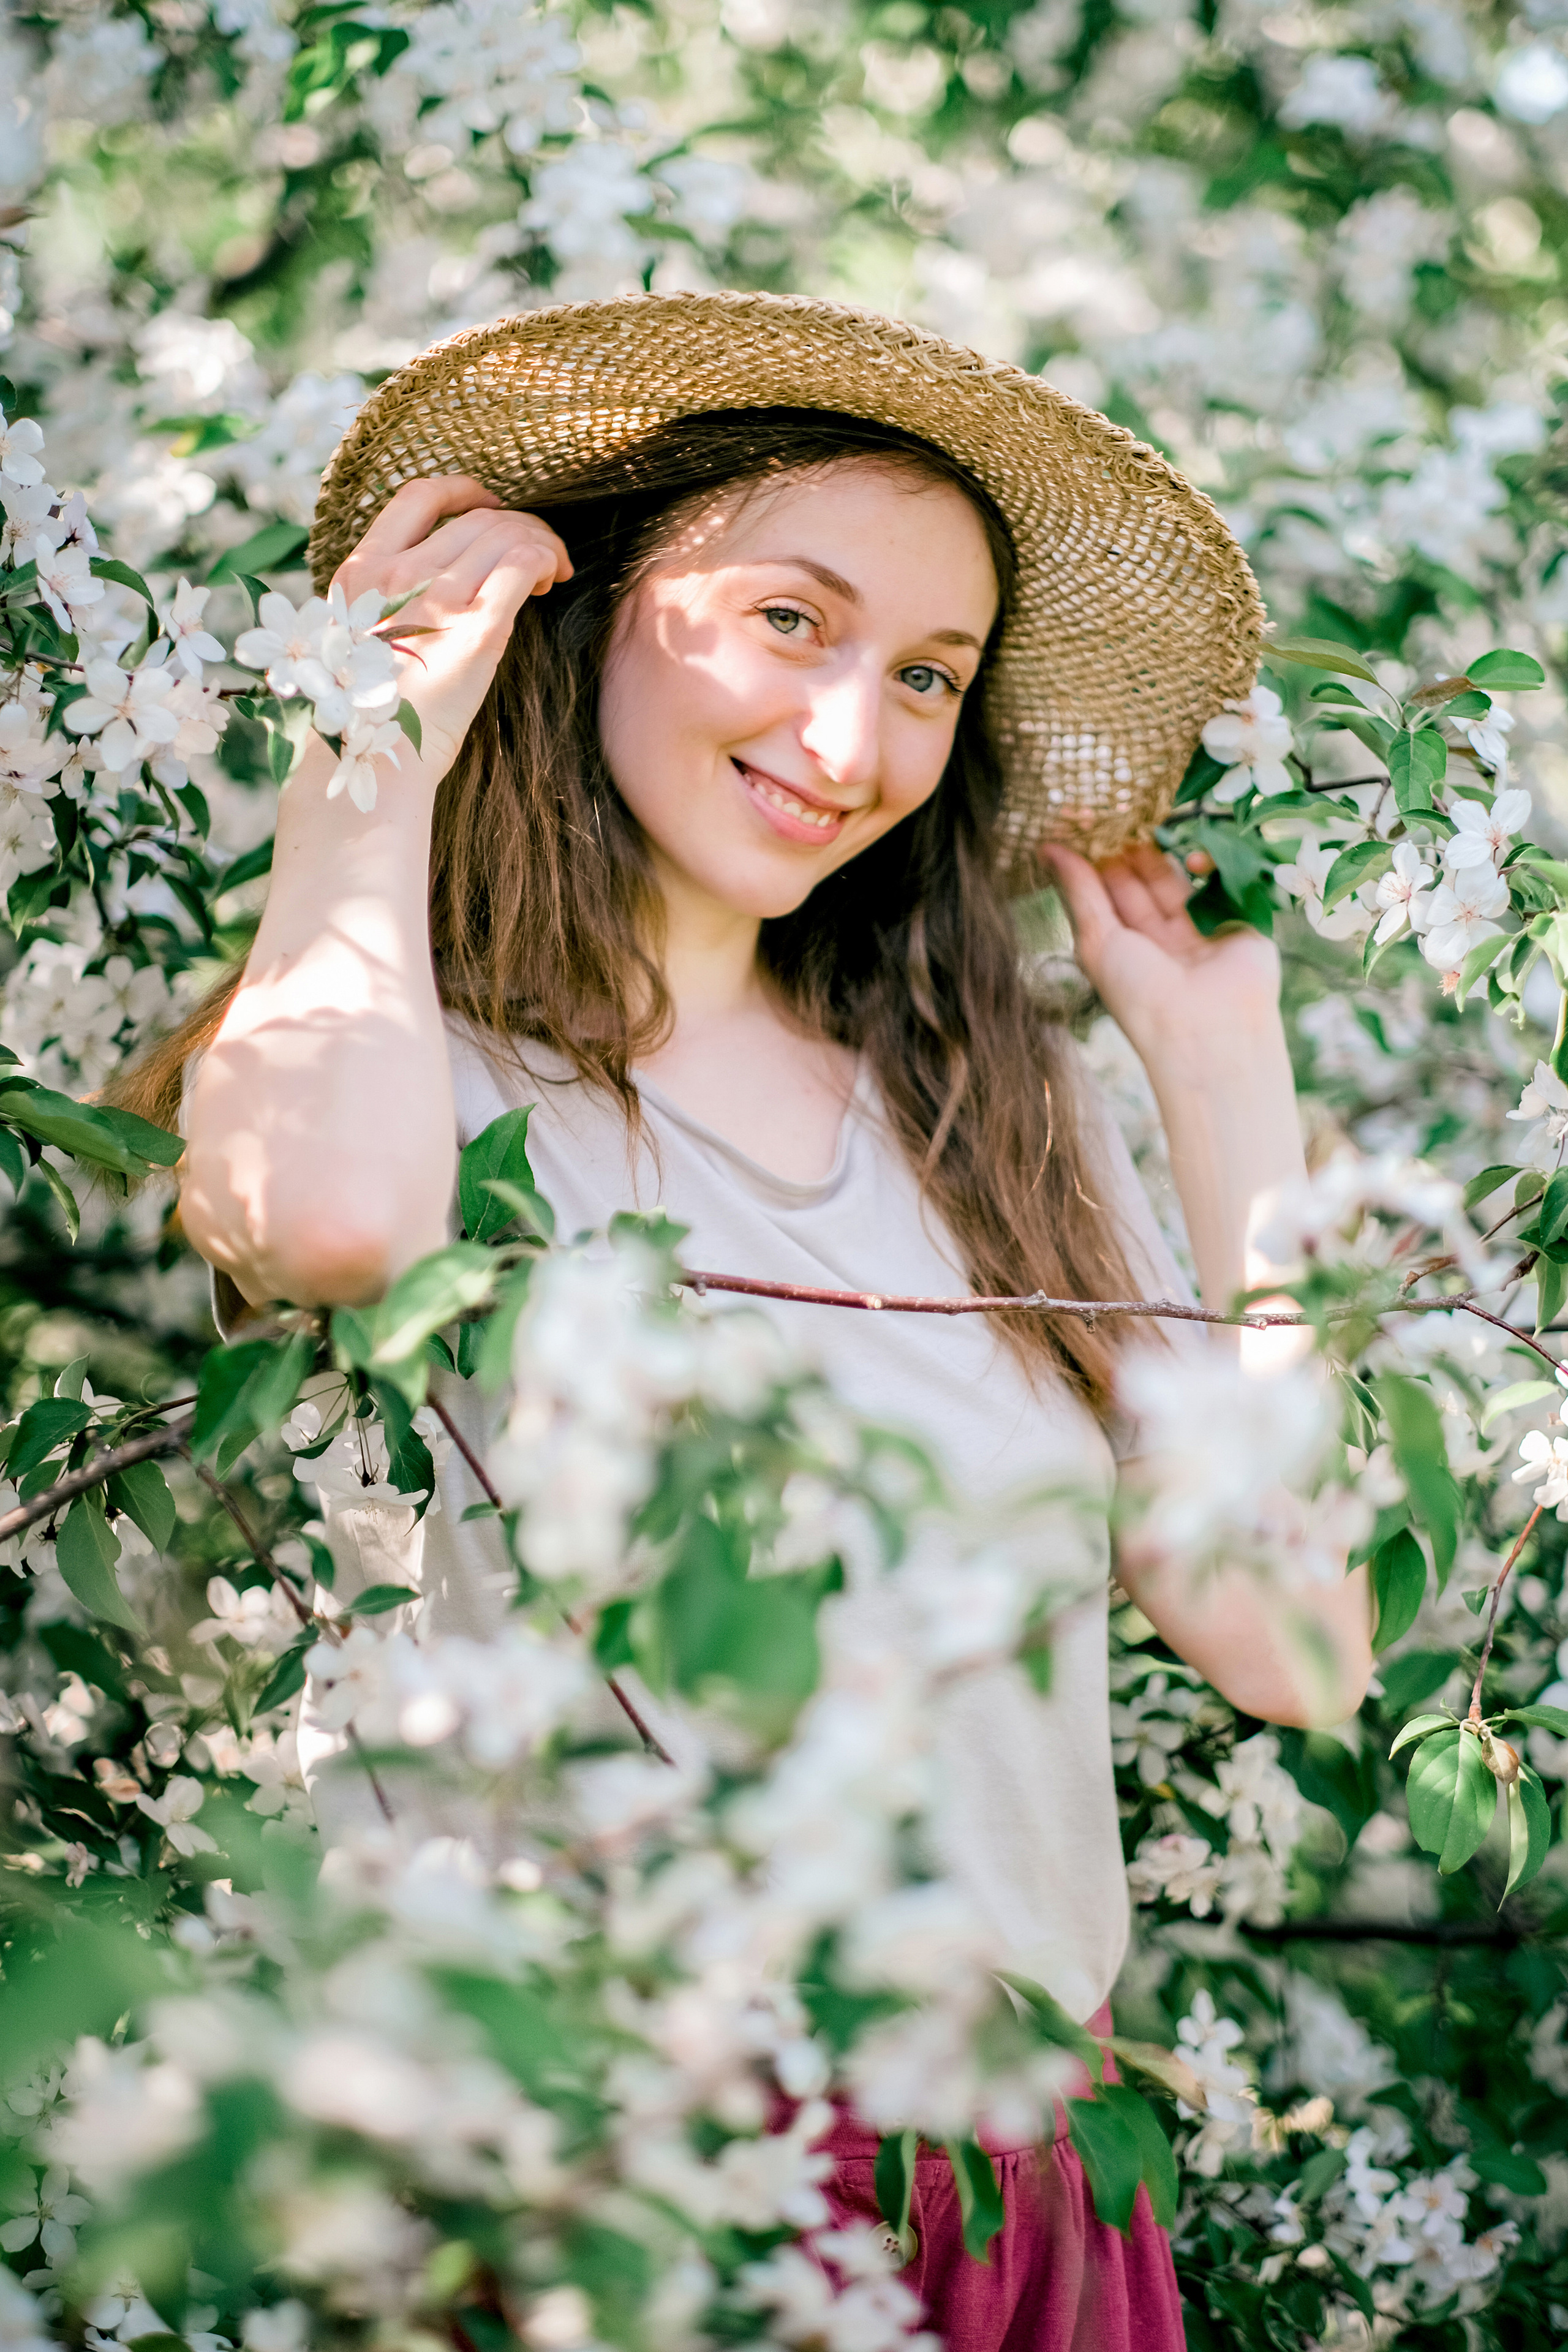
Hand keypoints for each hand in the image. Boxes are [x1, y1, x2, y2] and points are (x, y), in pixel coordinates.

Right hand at [333, 474, 572, 785]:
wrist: (376, 762)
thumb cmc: (373, 714)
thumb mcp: (363, 639)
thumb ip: (394, 602)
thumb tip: (446, 582)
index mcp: (362, 573)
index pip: (417, 498)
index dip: (463, 490)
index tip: (492, 503)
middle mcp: (398, 576)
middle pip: (475, 518)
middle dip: (519, 525)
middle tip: (540, 555)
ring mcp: (437, 600)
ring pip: (505, 534)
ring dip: (540, 543)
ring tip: (553, 571)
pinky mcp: (476, 630)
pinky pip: (521, 565)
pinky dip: (545, 560)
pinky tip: (552, 580)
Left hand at [1040, 841, 1284, 1083]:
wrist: (1207, 1031)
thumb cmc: (1140, 994)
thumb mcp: (1096, 940)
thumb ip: (1078, 891)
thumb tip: (1045, 846)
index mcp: (1120, 949)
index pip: (1102, 894)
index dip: (1090, 859)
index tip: (1077, 820)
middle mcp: (1155, 940)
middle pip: (1136, 882)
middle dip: (1123, 848)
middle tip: (1110, 811)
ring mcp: (1195, 929)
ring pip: (1173, 879)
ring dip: (1159, 852)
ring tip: (1142, 823)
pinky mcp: (1235, 920)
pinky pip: (1219, 881)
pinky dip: (1207, 863)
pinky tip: (1191, 854)